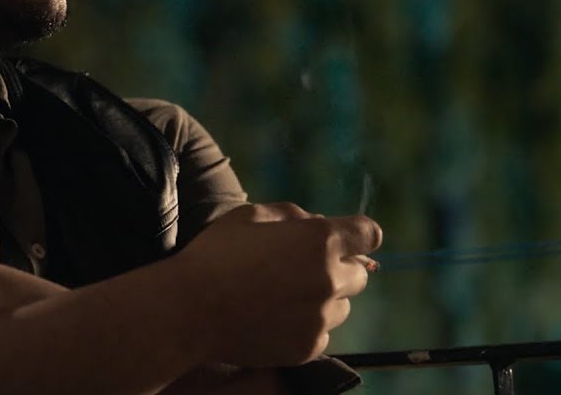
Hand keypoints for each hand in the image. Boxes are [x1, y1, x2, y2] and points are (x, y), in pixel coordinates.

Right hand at [173, 203, 381, 367]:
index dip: (357, 234)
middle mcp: (330, 279)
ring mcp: (321, 317)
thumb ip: (292, 214)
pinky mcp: (309, 346)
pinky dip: (308, 325)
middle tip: (302, 269)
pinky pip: (323, 333)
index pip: (369, 234)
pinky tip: (276, 318)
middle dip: (339, 267)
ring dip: (325, 299)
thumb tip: (316, 222)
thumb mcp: (250, 215)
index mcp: (320, 240)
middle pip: (360, 274)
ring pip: (343, 306)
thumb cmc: (216, 254)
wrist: (191, 309)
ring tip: (285, 296)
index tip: (346, 240)